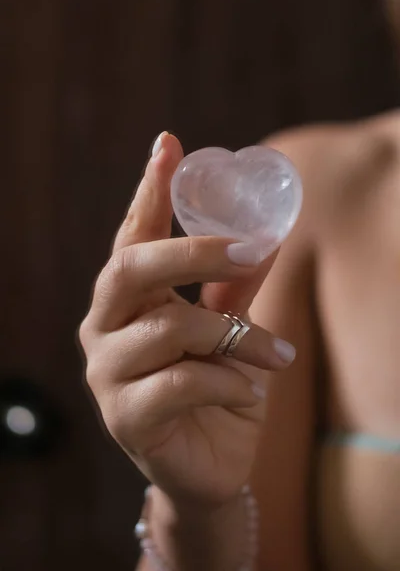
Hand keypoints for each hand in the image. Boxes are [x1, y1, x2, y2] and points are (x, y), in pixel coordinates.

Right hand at [79, 132, 295, 509]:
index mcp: (127, 300)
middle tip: (250, 247)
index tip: (168, 143)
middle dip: (193, 252)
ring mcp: (107, 374)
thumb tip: (265, 236)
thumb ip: (235, 287)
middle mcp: (105, 328)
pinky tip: (246, 393)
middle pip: (131, 267)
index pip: (131, 235)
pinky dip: (227, 381)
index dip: (148, 190)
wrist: (211, 465)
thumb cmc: (215, 387)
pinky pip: (181, 382)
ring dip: (236, 337)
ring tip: (275, 356)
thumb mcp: (228, 329)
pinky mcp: (124, 418)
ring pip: (170, 328)